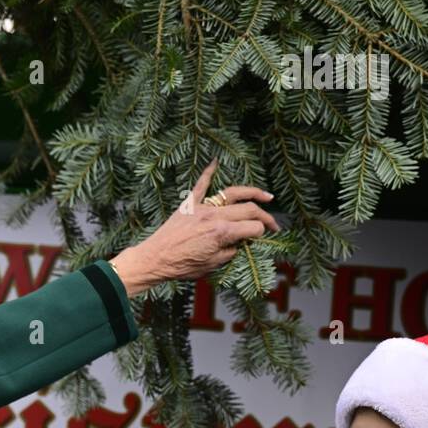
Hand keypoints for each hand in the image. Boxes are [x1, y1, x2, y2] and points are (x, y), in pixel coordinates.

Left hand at [108, 160, 278, 296]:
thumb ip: (231, 251)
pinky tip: (214, 162)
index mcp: (222, 233)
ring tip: (266, 196)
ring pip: (232, 193)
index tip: (262, 239)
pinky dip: (207, 172)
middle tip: (273, 225)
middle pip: (248, 209)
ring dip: (252, 192)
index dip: (262, 233)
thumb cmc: (182, 266)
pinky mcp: (188, 205)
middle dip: (265, 217)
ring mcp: (201, 207)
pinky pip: (200, 185)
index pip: (254, 228)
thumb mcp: (213, 264)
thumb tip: (242, 242)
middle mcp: (214, 216)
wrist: (154, 259)